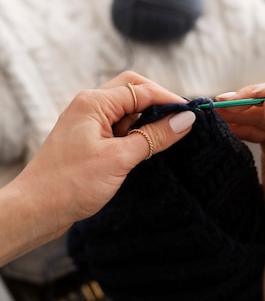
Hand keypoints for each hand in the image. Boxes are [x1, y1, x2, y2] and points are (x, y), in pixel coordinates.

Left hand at [1, 71, 194, 263]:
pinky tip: (144, 148)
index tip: (192, 115)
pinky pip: (117, 125)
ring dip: (145, 119)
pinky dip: (134, 132)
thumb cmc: (70, 185)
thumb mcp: (120, 159)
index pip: (141, 90)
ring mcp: (87, 121)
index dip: (169, 100)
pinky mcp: (87, 137)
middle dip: (157, 102)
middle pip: (132, 90)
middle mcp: (89, 105)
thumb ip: (154, 137)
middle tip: (179, 121)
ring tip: (164, 138)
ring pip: (126, 109)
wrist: (35, 210)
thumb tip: (185, 121)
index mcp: (94, 103)